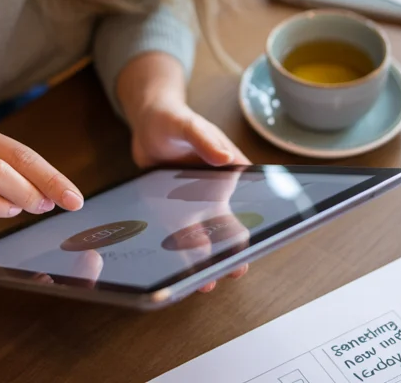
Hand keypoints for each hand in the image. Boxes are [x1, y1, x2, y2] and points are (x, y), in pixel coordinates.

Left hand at [128, 96, 251, 291]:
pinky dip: (175, 251)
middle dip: (230, 252)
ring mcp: (193, 205)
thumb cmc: (174, 119)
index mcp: (230, 174)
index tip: (252, 246)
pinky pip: (174, 234)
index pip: (248, 203)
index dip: (252, 225)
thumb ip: (205, 140)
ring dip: (203, 259)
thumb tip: (225, 157)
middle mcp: (215, 193)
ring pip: (202, 238)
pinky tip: (171, 267)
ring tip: (204, 282)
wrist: (147, 122)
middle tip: (232, 272)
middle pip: (227, 228)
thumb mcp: (189, 125)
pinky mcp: (171, 210)